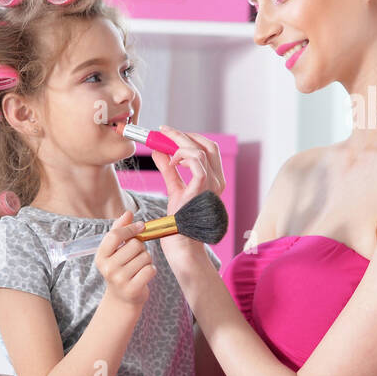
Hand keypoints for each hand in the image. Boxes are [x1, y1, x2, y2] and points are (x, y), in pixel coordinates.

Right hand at [95, 210, 155, 308]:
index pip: (115, 235)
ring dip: (147, 260)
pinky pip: (150, 270)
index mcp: (101, 256)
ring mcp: (119, 280)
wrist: (121, 299)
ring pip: (145, 257)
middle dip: (141, 248)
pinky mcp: (132, 289)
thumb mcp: (115, 251)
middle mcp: (108, 268)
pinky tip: (144, 275)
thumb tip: (128, 212)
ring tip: (139, 267)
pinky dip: (151, 270)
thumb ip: (120, 230)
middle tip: (136, 256)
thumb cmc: (120, 270)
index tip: (141, 226)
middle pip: (134, 245)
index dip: (130, 228)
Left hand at [150, 127, 226, 260]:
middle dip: (185, 135)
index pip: (208, 149)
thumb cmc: (179, 222)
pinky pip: (197, 162)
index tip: (169, 134)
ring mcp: (212, 185)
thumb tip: (159, 152)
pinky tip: (171, 162)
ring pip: (202, 150)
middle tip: (164, 132)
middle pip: (208, 145)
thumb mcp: (174, 189)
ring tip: (164, 146)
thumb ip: (169, 170)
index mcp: (214, 180)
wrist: (181, 243)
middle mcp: (217, 181)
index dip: (190, 138)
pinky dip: (182, 156)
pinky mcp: (202, 189)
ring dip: (180, 142)